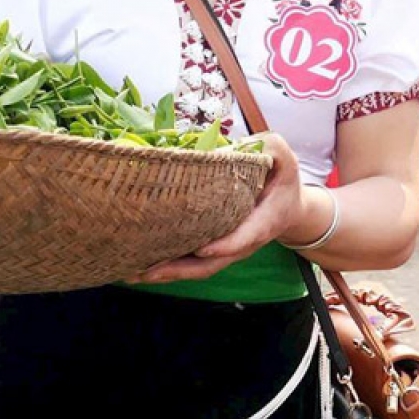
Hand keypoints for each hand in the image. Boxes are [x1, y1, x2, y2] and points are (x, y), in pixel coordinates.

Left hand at [133, 132, 305, 283]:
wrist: (288, 208)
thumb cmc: (282, 180)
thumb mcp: (284, 159)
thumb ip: (272, 149)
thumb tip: (243, 145)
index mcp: (262, 221)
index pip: (244, 237)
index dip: (225, 244)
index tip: (202, 249)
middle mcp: (242, 242)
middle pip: (210, 263)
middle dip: (178, 269)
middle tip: (147, 270)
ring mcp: (226, 249)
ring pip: (195, 268)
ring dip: (164, 273)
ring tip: (130, 273)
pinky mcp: (212, 248)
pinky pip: (188, 262)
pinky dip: (165, 267)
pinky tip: (136, 266)